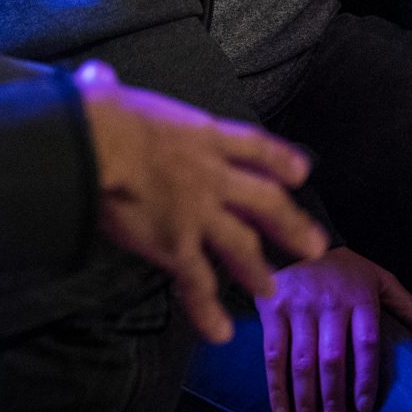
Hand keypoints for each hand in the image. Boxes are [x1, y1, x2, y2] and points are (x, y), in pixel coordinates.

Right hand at [74, 60, 326, 344]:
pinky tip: (221, 333)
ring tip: (271, 291)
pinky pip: (198, 284)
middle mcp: (211, 175)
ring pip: (241, 246)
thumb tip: (97, 78)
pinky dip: (210, 311)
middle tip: (314, 246)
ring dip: (258, 269)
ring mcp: (198, 213)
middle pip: (265, 202)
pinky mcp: (176, 245)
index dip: (279, 159)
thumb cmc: (98, 113)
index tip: (302, 171)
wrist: (98, 144)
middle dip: (291, 224)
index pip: (252, 146)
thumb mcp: (109, 91)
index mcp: (199, 135)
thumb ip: (108, 87)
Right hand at [261, 247, 411, 411]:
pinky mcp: (273, 309)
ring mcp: (299, 306)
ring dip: (305, 404)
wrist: (297, 237)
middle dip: (333, 404)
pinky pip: (273, 355)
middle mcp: (329, 303)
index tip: (365, 410)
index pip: (365, 345)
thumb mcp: (383, 279)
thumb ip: (411, 310)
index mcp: (360, 297)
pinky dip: (276, 388)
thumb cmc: (346, 268)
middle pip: (332, 361)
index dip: (365, 379)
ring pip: (302, 363)